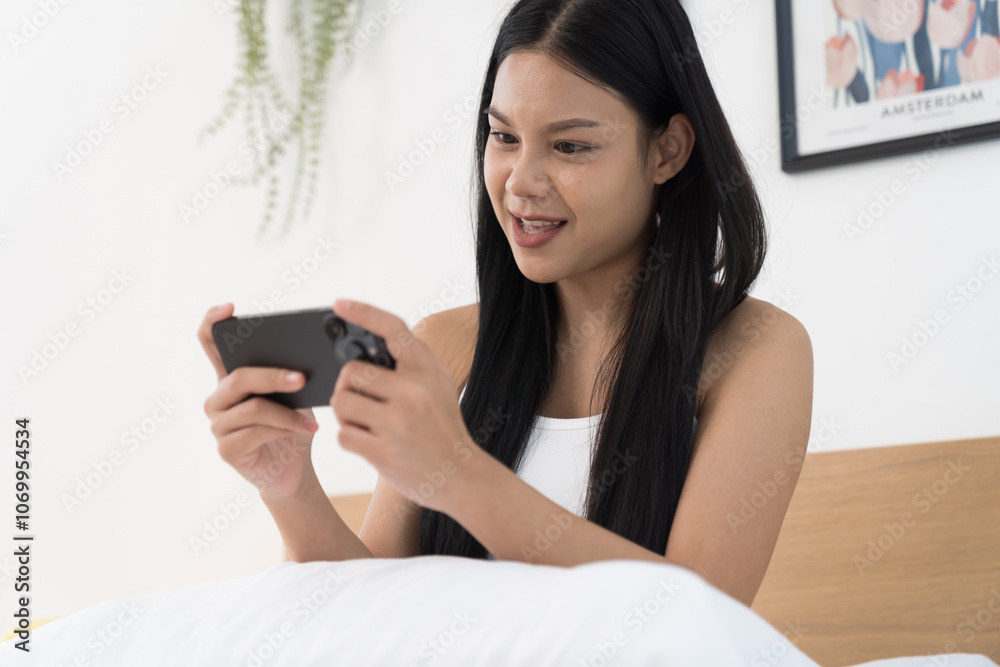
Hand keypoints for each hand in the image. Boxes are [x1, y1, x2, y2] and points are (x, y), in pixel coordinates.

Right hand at [198, 303, 320, 500]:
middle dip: (273, 376)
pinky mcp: (226, 449)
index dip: (213, 322)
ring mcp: (218, 425)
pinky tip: (307, 431)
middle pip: (239, 376)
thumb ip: (289, 375)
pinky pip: (257, 432)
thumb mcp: (295, 395)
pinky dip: (286, 430)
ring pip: (253, 407)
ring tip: (313, 420)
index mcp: (230, 378)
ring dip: (289, 413)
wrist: (294, 469)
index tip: (229, 308)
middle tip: (302, 378)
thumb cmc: (292, 426)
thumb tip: (307, 358)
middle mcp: (218, 399)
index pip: (209, 343)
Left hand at [328, 299, 481, 512]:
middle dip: (348, 387)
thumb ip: (408, 366)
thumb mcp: (438, 387)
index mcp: (426, 369)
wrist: (462, 477)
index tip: (338, 304)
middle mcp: (413, 390)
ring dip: (345, 414)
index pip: (392, 328)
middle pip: (351, 372)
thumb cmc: (443, 428)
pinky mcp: (384, 451)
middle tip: (361, 403)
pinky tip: (370, 445)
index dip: (363, 312)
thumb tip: (361, 349)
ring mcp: (398, 421)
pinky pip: (343, 434)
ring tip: (365, 424)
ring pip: (341, 402)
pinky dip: (350, 440)